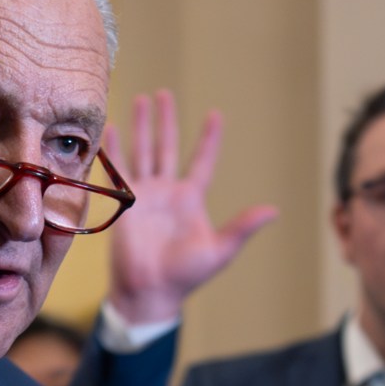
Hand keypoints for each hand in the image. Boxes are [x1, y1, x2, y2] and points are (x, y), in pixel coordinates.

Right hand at [98, 91, 279, 325]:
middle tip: (163, 94)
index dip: (209, 139)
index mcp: (191, 198)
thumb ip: (242, 227)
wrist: (150, 292)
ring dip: (141, 126)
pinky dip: (114, 149)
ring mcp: (144, 195)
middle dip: (166, 120)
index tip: (215, 114)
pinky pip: (117, 170)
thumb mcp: (220, 250)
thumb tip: (274, 210)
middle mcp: (167, 191)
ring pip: (142, 151)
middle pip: (166, 146)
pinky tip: (111, 127)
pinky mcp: (124, 203)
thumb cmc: (186, 276)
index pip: (202, 160)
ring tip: (140, 99)